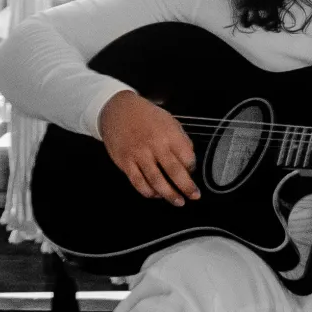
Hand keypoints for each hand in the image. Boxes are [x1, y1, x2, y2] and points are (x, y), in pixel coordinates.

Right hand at [98, 90, 197, 205]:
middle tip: (194, 196)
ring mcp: (139, 155)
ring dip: (169, 194)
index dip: (192, 168)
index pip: (187, 156)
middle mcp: (155, 145)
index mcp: (169, 134)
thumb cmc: (146, 115)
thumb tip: (189, 160)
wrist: (117, 110)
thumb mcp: (169, 120)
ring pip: (156, 180)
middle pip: (174, 171)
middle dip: (186, 187)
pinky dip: (148, 192)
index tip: (192, 172)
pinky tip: (156, 195)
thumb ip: (180, 139)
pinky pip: (138, 182)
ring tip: (178, 201)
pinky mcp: (125, 162)